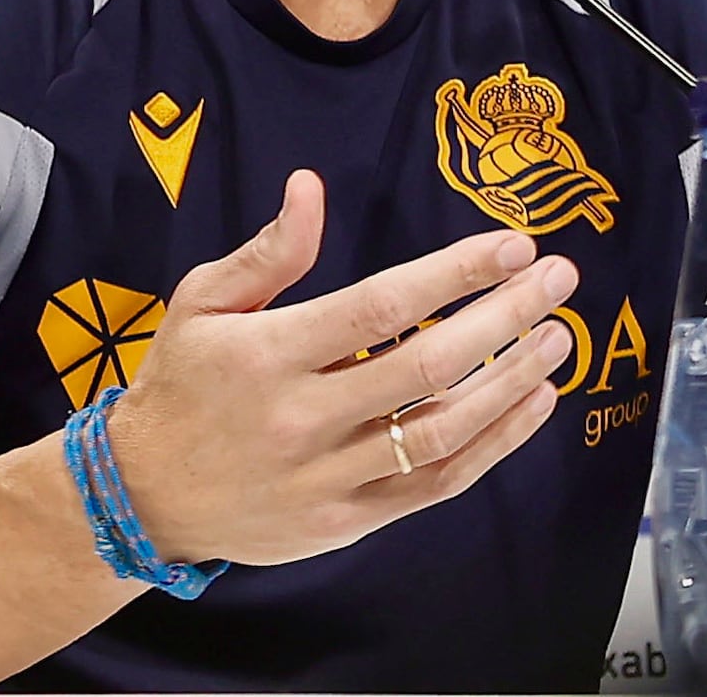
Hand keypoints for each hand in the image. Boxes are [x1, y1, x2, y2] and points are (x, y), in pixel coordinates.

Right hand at [99, 172, 582, 570]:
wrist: (147, 496)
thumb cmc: (181, 382)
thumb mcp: (203, 302)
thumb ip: (268, 251)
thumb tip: (311, 187)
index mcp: (270, 353)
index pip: (381, 307)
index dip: (454, 274)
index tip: (513, 245)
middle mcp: (305, 417)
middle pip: (427, 366)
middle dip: (504, 317)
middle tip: (560, 279)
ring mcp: (331, 477)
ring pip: (443, 431)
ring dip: (511, 382)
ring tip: (559, 338)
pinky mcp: (349, 520)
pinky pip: (436, 483)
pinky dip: (493, 445)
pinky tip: (531, 405)